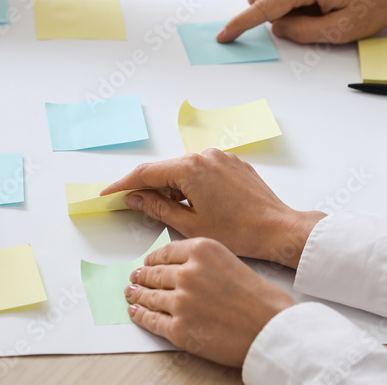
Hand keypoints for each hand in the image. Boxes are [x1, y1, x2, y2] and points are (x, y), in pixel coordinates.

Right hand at [102, 149, 323, 267]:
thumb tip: (135, 198)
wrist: (277, 229)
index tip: (108, 193)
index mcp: (190, 168)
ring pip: (185, 169)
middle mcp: (205, 155)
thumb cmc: (237, 231)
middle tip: (134, 204)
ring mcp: (221, 157)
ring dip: (173, 186)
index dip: (124, 184)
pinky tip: (194, 203)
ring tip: (171, 211)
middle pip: (165, 168)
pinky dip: (192, 183)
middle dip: (149, 186)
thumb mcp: (189, 224)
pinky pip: (204, 170)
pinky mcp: (234, 163)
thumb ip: (157, 208)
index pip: (146, 173)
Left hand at [125, 238, 296, 366]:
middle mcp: (187, 272)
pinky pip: (152, 321)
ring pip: (149, 296)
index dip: (153, 259)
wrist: (272, 327)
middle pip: (154, 273)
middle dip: (142, 277)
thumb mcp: (230, 260)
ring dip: (138, 295)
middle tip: (136, 278)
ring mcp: (181, 302)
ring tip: (132, 293)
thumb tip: (180, 268)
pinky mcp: (179, 329)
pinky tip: (136, 312)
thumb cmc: (261, 297)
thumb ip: (203, 261)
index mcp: (202, 250)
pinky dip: (141, 316)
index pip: (165, 252)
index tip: (148, 262)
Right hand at [217, 0, 386, 43]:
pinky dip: (296, 2)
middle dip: (270, 17)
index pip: (261, 7)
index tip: (223, 35)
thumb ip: (303, 32)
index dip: (240, 24)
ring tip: (323, 16)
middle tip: (306, 28)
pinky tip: (324, 7)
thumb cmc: (376, 2)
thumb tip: (279, 29)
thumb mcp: (340, 30)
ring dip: (285, 10)